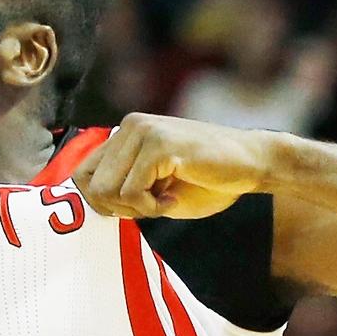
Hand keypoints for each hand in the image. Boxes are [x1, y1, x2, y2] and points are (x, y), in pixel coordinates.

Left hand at [73, 114, 279, 219]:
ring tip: (164, 201)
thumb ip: (124, 190)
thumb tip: (91, 206)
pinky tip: (173, 198)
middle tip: (152, 207)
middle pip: (90, 185)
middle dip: (118, 209)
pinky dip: (151, 208)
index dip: (101, 202)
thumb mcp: (157, 187)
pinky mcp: (160, 145)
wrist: (254, 163)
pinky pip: (131, 192)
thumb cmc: (209, 179)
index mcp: (126, 132)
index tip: (134, 209)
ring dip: (136, 209)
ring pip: (107, 190)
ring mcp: (143, 132)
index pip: (83, 173)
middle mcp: (129, 126)